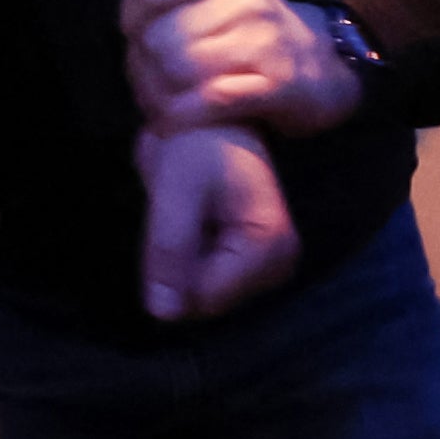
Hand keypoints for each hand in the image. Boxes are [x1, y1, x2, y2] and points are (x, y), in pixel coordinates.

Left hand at [119, 0, 362, 138]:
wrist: (332, 63)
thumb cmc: (261, 36)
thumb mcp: (223, 0)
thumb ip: (178, 4)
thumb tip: (128, 32)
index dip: (131, 24)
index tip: (135, 43)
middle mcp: (244, 1)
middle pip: (159, 38)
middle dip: (142, 70)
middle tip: (144, 88)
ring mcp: (264, 41)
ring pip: (181, 68)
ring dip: (159, 96)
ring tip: (158, 106)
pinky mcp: (278, 83)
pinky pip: (211, 100)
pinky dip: (184, 115)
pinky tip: (176, 122)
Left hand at [137, 124, 297, 322]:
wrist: (209, 124)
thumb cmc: (195, 147)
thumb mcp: (175, 193)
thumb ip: (169, 252)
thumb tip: (162, 314)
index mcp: (270, 244)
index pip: (208, 298)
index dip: (172, 272)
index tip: (170, 219)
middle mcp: (277, 264)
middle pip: (204, 302)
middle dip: (177, 266)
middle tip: (177, 213)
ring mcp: (265, 269)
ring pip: (198, 296)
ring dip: (178, 262)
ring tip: (187, 215)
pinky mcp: (247, 268)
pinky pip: (199, 284)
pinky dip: (184, 260)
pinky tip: (193, 225)